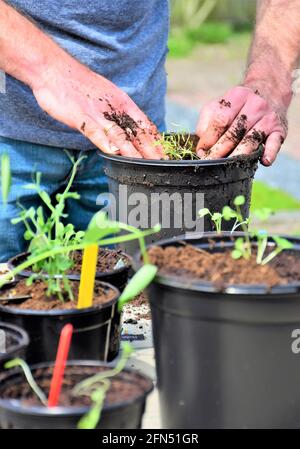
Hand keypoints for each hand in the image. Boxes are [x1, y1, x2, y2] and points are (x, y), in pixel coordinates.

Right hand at [32, 58, 163, 158]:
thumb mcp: (102, 97)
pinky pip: (96, 133)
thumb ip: (114, 113)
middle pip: (137, 133)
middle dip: (151, 149)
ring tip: (147, 165)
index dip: (155, 139)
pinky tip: (115, 154)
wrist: (54, 69)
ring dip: (135, 152)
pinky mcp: (82, 117)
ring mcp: (98, 114)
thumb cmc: (77, 85)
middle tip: (164, 162)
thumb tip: (121, 129)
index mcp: (121, 102)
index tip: (165, 152)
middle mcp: (114, 109)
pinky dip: (106, 144)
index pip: (143, 124)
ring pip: (121, 136)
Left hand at [196, 85, 287, 164]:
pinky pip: (274, 143)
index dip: (209, 138)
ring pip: (250, 141)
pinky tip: (264, 161)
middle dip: (220, 151)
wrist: (270, 91)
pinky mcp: (279, 130)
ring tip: (226, 167)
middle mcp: (255, 105)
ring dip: (237, 156)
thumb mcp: (219, 105)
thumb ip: (207, 122)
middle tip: (210, 163)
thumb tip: (202, 144)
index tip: (201, 151)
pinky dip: (270, 152)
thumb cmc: (238, 105)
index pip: (221, 120)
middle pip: (234, 133)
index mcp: (238, 96)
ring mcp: (269, 118)